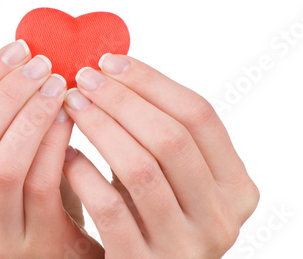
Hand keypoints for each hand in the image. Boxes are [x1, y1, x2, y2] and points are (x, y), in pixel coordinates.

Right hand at [0, 41, 103, 258]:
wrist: (63, 249)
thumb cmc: (36, 195)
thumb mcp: (5, 161)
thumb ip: (0, 123)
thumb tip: (21, 55)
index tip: (16, 49)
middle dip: (6, 94)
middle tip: (42, 64)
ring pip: (2, 165)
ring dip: (30, 115)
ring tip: (57, 85)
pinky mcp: (33, 245)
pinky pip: (40, 184)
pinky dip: (54, 143)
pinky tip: (69, 117)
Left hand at [62, 54, 259, 257]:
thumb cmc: (152, 213)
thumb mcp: (171, 175)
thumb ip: (158, 130)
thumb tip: (116, 67)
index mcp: (236, 185)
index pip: (200, 115)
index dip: (152, 82)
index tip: (109, 61)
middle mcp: (220, 217)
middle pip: (171, 137)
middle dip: (121, 100)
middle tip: (83, 78)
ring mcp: (185, 246)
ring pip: (141, 168)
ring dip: (100, 127)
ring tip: (72, 105)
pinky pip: (111, 209)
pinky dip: (85, 175)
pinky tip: (66, 155)